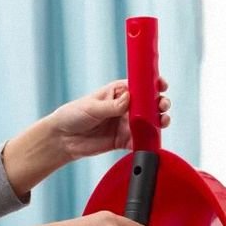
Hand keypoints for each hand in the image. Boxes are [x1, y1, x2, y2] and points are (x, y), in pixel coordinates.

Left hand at [48, 77, 171, 160]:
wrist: (62, 140)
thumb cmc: (73, 115)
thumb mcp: (92, 107)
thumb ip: (112, 106)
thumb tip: (129, 100)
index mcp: (118, 93)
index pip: (140, 86)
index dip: (152, 84)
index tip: (161, 85)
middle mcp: (125, 107)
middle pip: (149, 104)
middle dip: (160, 104)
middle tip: (162, 106)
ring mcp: (126, 124)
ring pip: (149, 123)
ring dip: (159, 121)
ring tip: (162, 121)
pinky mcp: (124, 141)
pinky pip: (141, 141)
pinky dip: (149, 141)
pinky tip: (153, 140)